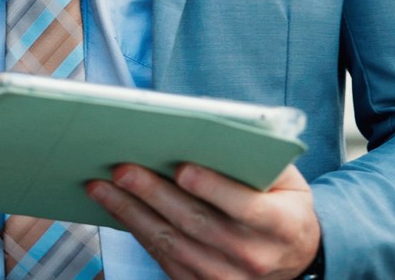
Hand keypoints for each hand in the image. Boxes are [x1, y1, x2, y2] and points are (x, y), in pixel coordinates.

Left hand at [85, 163, 319, 279]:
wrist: (293, 256)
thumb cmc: (282, 204)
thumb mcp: (287, 180)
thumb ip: (259, 157)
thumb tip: (214, 130)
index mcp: (281, 225)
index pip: (246, 208)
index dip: (214, 189)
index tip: (182, 169)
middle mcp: (254, 256)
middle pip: (197, 224)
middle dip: (155, 195)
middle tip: (123, 170)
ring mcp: (227, 277)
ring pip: (172, 244)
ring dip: (132, 213)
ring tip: (101, 186)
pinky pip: (164, 258)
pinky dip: (136, 230)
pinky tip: (116, 207)